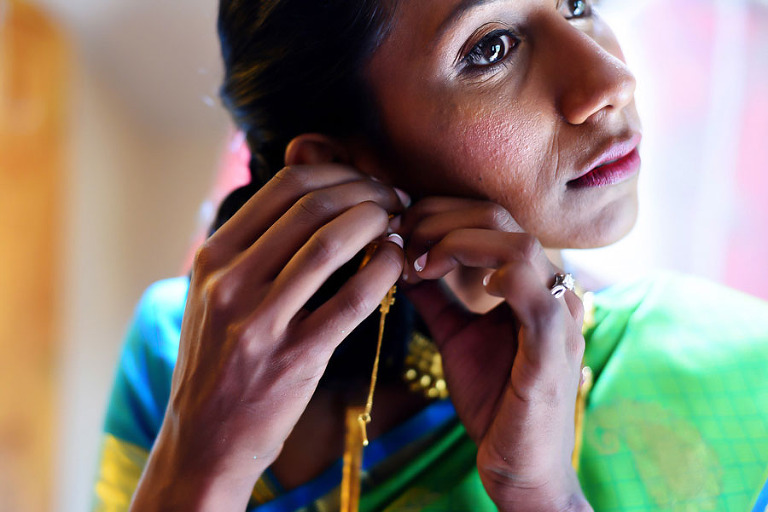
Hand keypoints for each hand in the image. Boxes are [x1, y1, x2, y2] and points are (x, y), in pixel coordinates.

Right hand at [131, 165, 407, 510]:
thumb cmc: (218, 362)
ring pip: (330, 244)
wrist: (205, 441)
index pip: (283, 186)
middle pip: (311, 206)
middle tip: (393, 198)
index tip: (364, 181)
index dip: (336, 172)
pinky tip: (398, 261)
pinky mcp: (294, 357)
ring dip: (376, 223)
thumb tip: (305, 200)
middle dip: (364, 191)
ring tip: (399, 223)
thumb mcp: (213, 297)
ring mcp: (260, 320)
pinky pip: (352, 299)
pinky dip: (384, 269)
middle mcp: (230, 282)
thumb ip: (249, 250)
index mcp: (212, 258)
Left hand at [399, 197, 590, 511]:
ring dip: (457, 244)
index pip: (488, 215)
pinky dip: (496, 276)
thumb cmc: (495, 401)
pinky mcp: (552, 349)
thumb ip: (436, 298)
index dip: (437, 214)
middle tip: (400, 244)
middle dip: (436, 221)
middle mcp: (549, 289)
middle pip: (498, 217)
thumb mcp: (456, 337)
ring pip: (517, 244)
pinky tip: (466, 288)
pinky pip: (533, 293)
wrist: (520, 466)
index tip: (398, 235)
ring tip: (421, 267)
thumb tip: (400, 261)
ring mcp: (557, 316)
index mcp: (529, 282)